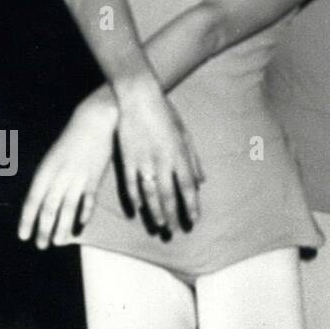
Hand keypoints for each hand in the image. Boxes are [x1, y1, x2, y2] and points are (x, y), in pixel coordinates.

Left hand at [18, 88, 117, 248]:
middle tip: (41, 245)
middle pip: (49, 207)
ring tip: (59, 242)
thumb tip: (43, 200)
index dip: (27, 219)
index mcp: (46, 169)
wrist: (96, 120)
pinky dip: (85, 213)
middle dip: (43, 228)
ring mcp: (78, 177)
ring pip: (67, 207)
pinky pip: (88, 199)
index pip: (32, 200)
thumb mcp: (54, 156)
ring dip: (62, 227)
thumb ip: (50, 178)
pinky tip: (81, 225)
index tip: (23, 236)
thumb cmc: (73, 138)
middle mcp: (59, 175)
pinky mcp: (95, 177)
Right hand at [115, 75, 204, 230]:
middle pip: (169, 195)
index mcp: (179, 155)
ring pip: (150, 194)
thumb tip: (201, 181)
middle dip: (173, 215)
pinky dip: (134, 198)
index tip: (194, 220)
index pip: (188, 187)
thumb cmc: (165, 113)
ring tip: (159, 226)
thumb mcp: (185, 134)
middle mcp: (163, 161)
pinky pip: (131, 184)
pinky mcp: (128, 158)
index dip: (191, 206)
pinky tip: (138, 210)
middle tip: (175, 231)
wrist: (139, 97)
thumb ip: (193, 160)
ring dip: (155, 212)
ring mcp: (144, 161)